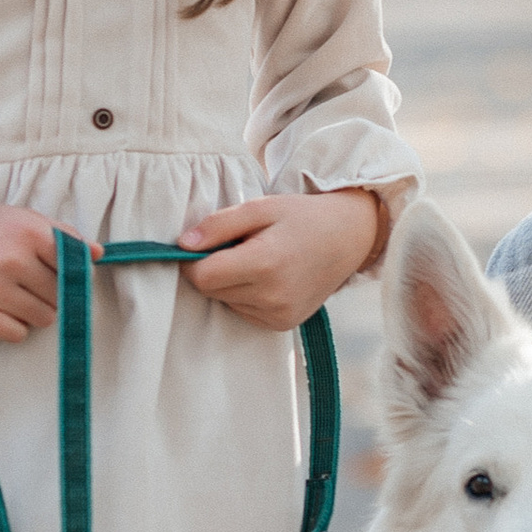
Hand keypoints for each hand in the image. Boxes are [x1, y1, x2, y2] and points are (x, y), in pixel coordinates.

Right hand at [0, 196, 74, 341]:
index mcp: (29, 231)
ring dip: (35, 311)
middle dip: (52, 293)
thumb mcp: (20, 218)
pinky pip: (18, 334)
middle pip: (62, 296)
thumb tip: (98, 254)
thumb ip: (61, 235)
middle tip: (29, 282)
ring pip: (44, 318)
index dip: (73, 273)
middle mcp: (12, 259)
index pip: (75, 266)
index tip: (64, 274)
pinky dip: (13, 325)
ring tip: (13, 294)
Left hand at [177, 189, 382, 331]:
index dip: (193, 261)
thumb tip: (182, 245)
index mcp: (265, 263)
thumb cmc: (302, 217)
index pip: (203, 277)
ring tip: (258, 260)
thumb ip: (218, 225)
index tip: (205, 244)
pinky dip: (245, 296)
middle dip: (214, 269)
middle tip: (239, 247)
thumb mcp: (260, 207)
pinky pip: (243, 312)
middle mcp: (272, 296)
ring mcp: (279, 315)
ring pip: (225, 302)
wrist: (349, 238)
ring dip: (230, 283)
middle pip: (211, 291)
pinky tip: (268, 278)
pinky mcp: (283, 324)